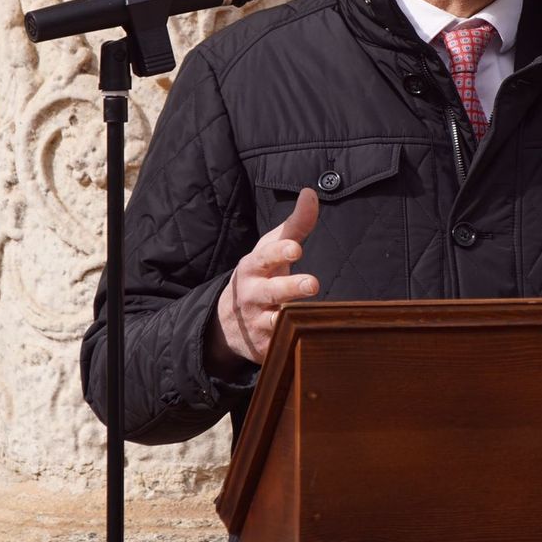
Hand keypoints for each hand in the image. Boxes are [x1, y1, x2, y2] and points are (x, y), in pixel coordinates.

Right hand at [208, 189, 320, 368]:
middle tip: (312, 284)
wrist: (228, 322)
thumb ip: (295, 225)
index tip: (295, 248)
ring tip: (309, 314)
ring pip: (277, 323)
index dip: (279, 252)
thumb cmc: (260, 275)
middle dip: (291, 288)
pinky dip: (294, 344)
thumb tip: (311, 193)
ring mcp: (259, 324)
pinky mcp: (267, 348)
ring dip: (292, 319)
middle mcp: (253, 296)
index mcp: (253, 268)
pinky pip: (283, 347)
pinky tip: (313, 341)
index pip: (265, 258)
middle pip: (272, 292)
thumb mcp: (271, 249)